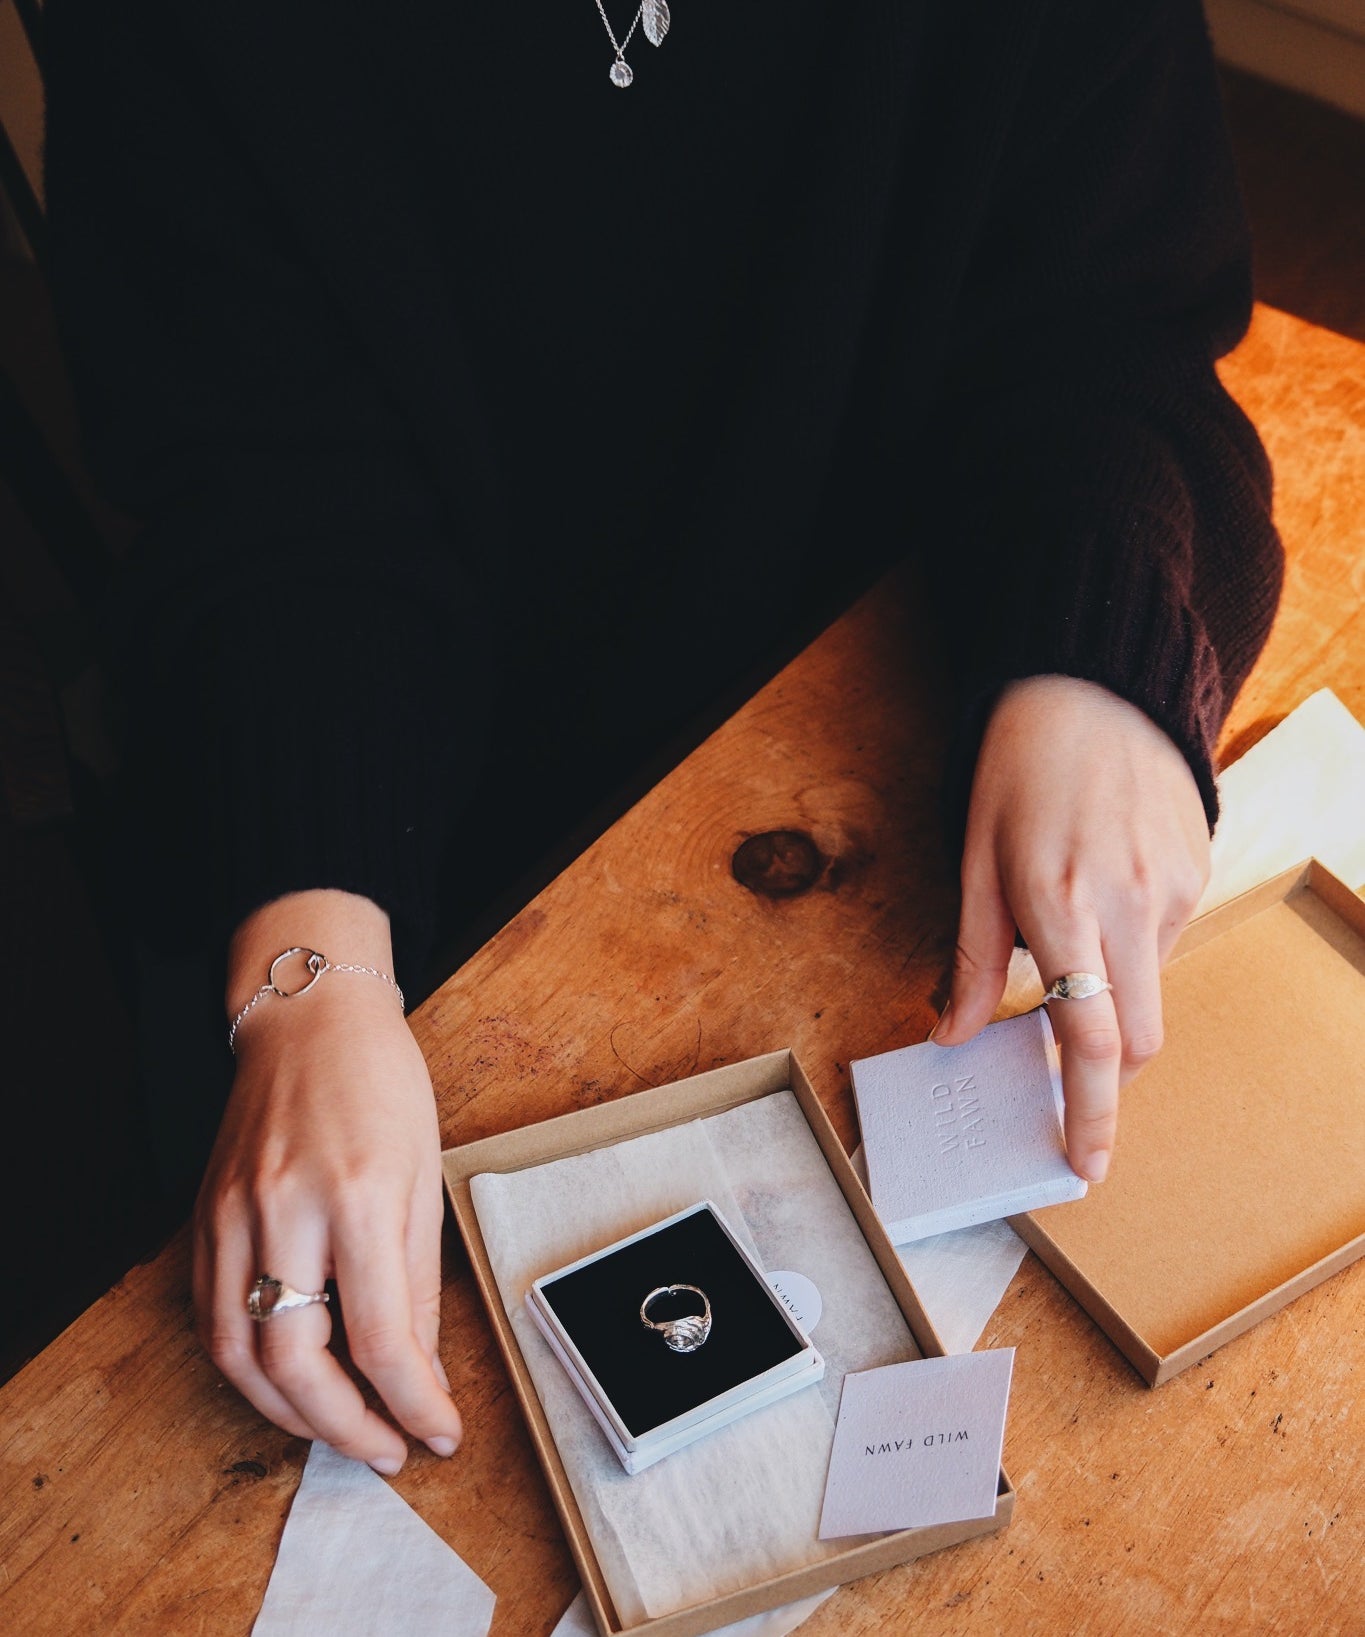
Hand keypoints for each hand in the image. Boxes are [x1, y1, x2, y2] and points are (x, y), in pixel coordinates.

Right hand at [193, 892, 460, 1473]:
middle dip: (344, 1428)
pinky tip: (289, 1378)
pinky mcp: (204, 1218)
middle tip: (386, 1449)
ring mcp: (231, 1215)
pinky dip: (248, 1365)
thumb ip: (418, 1281)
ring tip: (340, 1427)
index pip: (381, 1336)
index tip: (438, 1434)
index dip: (413, 1403)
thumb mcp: (425, 1175)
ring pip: (236, 1354)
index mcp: (356, 1195)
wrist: (308, 1018)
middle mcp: (283, 1210)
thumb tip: (420, 1369)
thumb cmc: (380, 1084)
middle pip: (293, 1363)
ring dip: (288, 1412)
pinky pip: (212, 1316)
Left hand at [932, 676, 1209, 1182]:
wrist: (1095, 689)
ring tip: (1067, 943)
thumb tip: (949, 1032)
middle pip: (1137, 1040)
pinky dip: (1130, 951)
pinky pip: (1164, 941)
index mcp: (1062, 906)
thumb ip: (966, 956)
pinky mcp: (1198, 871)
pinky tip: (1100, 898)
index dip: (1088, 1114)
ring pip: (1150, 991)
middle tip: (1067, 1091)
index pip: (1087, 1039)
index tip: (1083, 1165)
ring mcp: (1174, 889)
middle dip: (1105, 1083)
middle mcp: (1130, 905)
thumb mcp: (973, 860)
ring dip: (1111, 1005)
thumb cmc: (1018, 771)